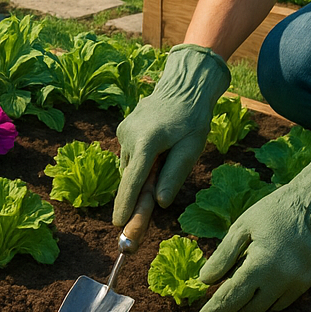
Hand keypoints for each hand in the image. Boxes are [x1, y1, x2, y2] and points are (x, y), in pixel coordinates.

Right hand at [113, 43, 231, 224]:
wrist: (183, 87)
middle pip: (130, 177)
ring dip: (142, 175)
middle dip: (135, 198)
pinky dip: (141, 161)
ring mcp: (124, 131)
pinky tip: (159, 149)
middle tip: (140, 222)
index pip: (132, 182)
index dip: (125, 205)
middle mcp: (129, 136)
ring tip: (166, 161)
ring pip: (130, 166)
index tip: (117, 224)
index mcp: (146, 142)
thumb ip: (173, 176)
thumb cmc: (192, 119)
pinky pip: (131, 154)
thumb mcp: (191, 149)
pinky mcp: (123, 128)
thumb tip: (159, 203)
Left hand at [195, 143, 310, 311]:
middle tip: (229, 280)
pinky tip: (265, 278)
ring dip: (253, 301)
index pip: (232, 297)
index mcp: (260, 264)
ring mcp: (297, 284)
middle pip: (250, 309)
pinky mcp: (308, 284)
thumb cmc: (272, 212)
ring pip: (267, 310)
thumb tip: (205, 281)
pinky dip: (269, 298)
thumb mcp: (240, 227)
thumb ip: (222, 256)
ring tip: (249, 273)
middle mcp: (281, 280)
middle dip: (235, 302)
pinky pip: (283, 303)